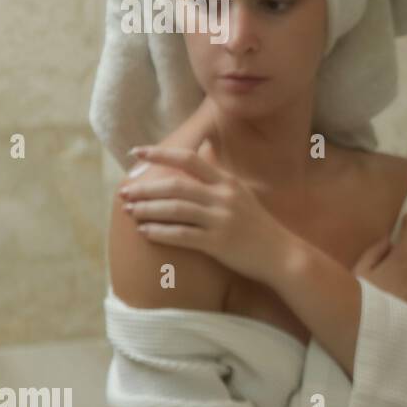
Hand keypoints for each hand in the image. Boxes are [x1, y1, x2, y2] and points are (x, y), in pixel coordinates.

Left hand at [118, 139, 296, 284]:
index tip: (136, 152)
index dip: (160, 154)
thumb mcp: (241, 196)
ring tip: (130, 211)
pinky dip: (160, 232)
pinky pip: (182, 235)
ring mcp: (222, 220)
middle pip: (176, 186)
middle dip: (146, 187)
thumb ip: (217, 183)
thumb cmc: (257, 226)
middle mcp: (224, 197)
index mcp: (227, 182)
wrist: (281, 254)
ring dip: (148, 209)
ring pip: (175, 209)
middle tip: (125, 191)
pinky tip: (145, 232)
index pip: (189, 160)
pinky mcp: (218, 243)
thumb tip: (190, 168)